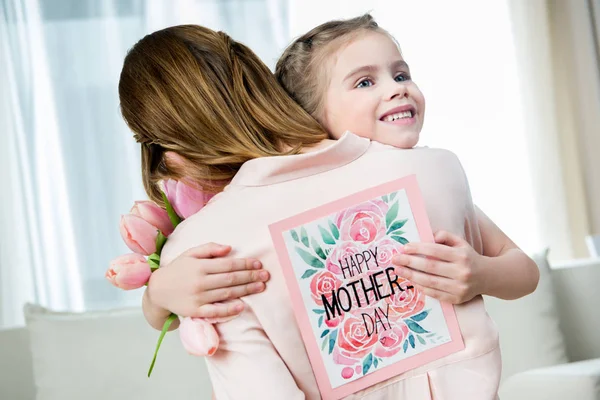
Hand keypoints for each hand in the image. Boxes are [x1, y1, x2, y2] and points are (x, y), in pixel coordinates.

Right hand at [147, 242, 269, 318]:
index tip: (259, 264)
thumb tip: (229, 248)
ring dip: (246, 290)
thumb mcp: (190, 253)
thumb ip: (209, 248)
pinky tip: (242, 306)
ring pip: (227, 294)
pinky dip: (229, 309)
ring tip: (260, 287)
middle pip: (231, 279)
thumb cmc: (178, 269)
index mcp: (200, 266)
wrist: (158, 290)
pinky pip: (215, 311)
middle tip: (266, 275)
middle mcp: (200, 281)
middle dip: (250, 276)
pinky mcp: (195, 311)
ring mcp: (198, 298)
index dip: (245, 264)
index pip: (228, 264)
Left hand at [391, 230, 483, 303]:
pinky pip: (435, 294)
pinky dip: (421, 288)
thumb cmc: (469, 257)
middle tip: (395, 259)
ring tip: (398, 270)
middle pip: (430, 267)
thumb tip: (431, 235)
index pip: (436, 250)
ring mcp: (459, 287)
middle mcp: (461, 272)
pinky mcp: (457, 299)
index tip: (404, 247)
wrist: (488, 277)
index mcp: (462, 255)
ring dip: (411, 276)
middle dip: (410, 262)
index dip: (419, 248)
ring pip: (430, 282)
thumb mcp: (461, 243)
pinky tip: (411, 281)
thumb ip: (446, 236)